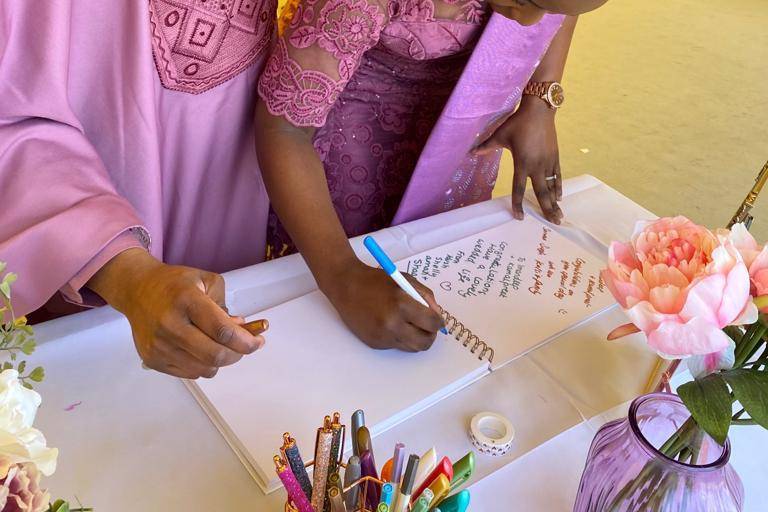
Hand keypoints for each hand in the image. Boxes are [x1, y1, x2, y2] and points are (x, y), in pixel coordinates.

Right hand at [87, 248, 264, 378]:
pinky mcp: (152, 359)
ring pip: (204, 369)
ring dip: (221, 361)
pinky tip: (201, 349)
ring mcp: (159, 345)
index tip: (257, 342)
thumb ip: (226, 306)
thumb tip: (241, 331)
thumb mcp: (206, 281)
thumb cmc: (175, 284)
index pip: (222, 330)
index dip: (245, 341)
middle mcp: (170, 325)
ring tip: (220, 344)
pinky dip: (203, 365)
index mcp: (186, 300)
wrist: (136, 289)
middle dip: (237, 354)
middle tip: (244, 346)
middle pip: (215, 355)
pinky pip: (189, 373)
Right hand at [323, 260, 444, 351]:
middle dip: (430, 335)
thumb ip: (425, 296)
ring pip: (411, 347)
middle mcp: (392, 323)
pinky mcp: (374, 343)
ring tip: (408, 323)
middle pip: (424, 342)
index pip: (432, 323)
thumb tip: (437, 314)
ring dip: (415, 337)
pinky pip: (396, 345)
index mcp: (402, 304)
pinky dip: (398, 337)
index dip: (438, 322)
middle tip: (427, 326)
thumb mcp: (405, 280)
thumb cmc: (376, 280)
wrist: (346, 285)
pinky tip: (389, 323)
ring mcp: (382, 336)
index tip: (436, 320)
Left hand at [475, 96, 562, 223]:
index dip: (518, 204)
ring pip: (552, 186)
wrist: (539, 110)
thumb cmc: (518, 122)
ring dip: (555, 201)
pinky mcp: (555, 156)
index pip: (519, 189)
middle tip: (553, 223)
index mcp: (522, 163)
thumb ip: (486, 146)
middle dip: (547, 208)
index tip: (519, 217)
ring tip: (559, 215)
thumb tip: (471, 152)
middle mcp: (537, 166)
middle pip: (542, 192)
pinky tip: (559, 197)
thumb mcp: (500, 135)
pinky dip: (558, 186)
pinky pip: (558, 176)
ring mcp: (548, 162)